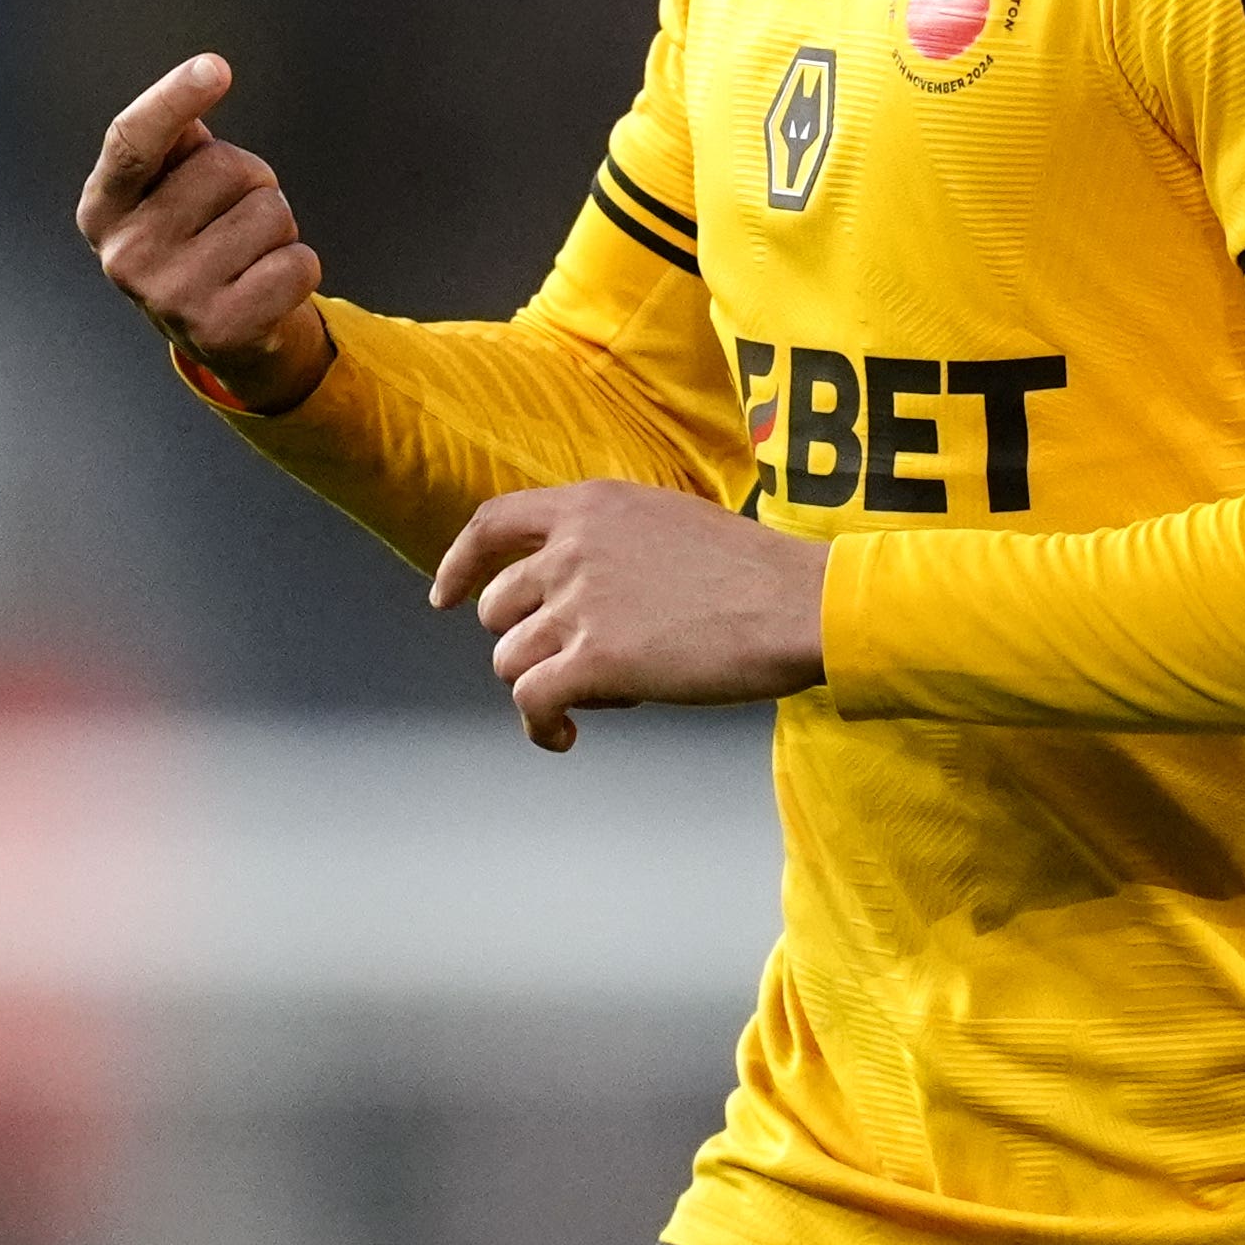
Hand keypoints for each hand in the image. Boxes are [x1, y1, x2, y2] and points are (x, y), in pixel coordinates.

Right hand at [79, 53, 330, 410]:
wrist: (223, 331)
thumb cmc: (198, 238)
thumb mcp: (168, 187)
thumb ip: (175, 138)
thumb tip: (202, 78)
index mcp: (104, 209)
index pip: (133, 142)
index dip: (173, 99)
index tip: (214, 68)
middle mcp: (126, 255)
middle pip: (226, 167)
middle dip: (251, 181)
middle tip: (233, 216)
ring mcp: (172, 297)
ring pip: (271, 213)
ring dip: (278, 227)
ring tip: (249, 254)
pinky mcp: (224, 330)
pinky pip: (299, 262)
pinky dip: (300, 267)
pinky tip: (268, 285)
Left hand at [426, 482, 830, 753]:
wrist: (800, 604)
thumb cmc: (756, 574)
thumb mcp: (671, 524)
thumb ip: (614, 543)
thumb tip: (580, 591)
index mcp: (592, 506)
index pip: (493, 523)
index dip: (460, 563)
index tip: (444, 596)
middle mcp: (572, 549)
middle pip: (497, 607)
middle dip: (527, 641)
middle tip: (579, 660)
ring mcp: (579, 604)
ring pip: (510, 659)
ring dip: (544, 684)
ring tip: (601, 693)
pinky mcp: (594, 662)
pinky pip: (531, 702)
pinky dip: (540, 727)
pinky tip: (566, 738)